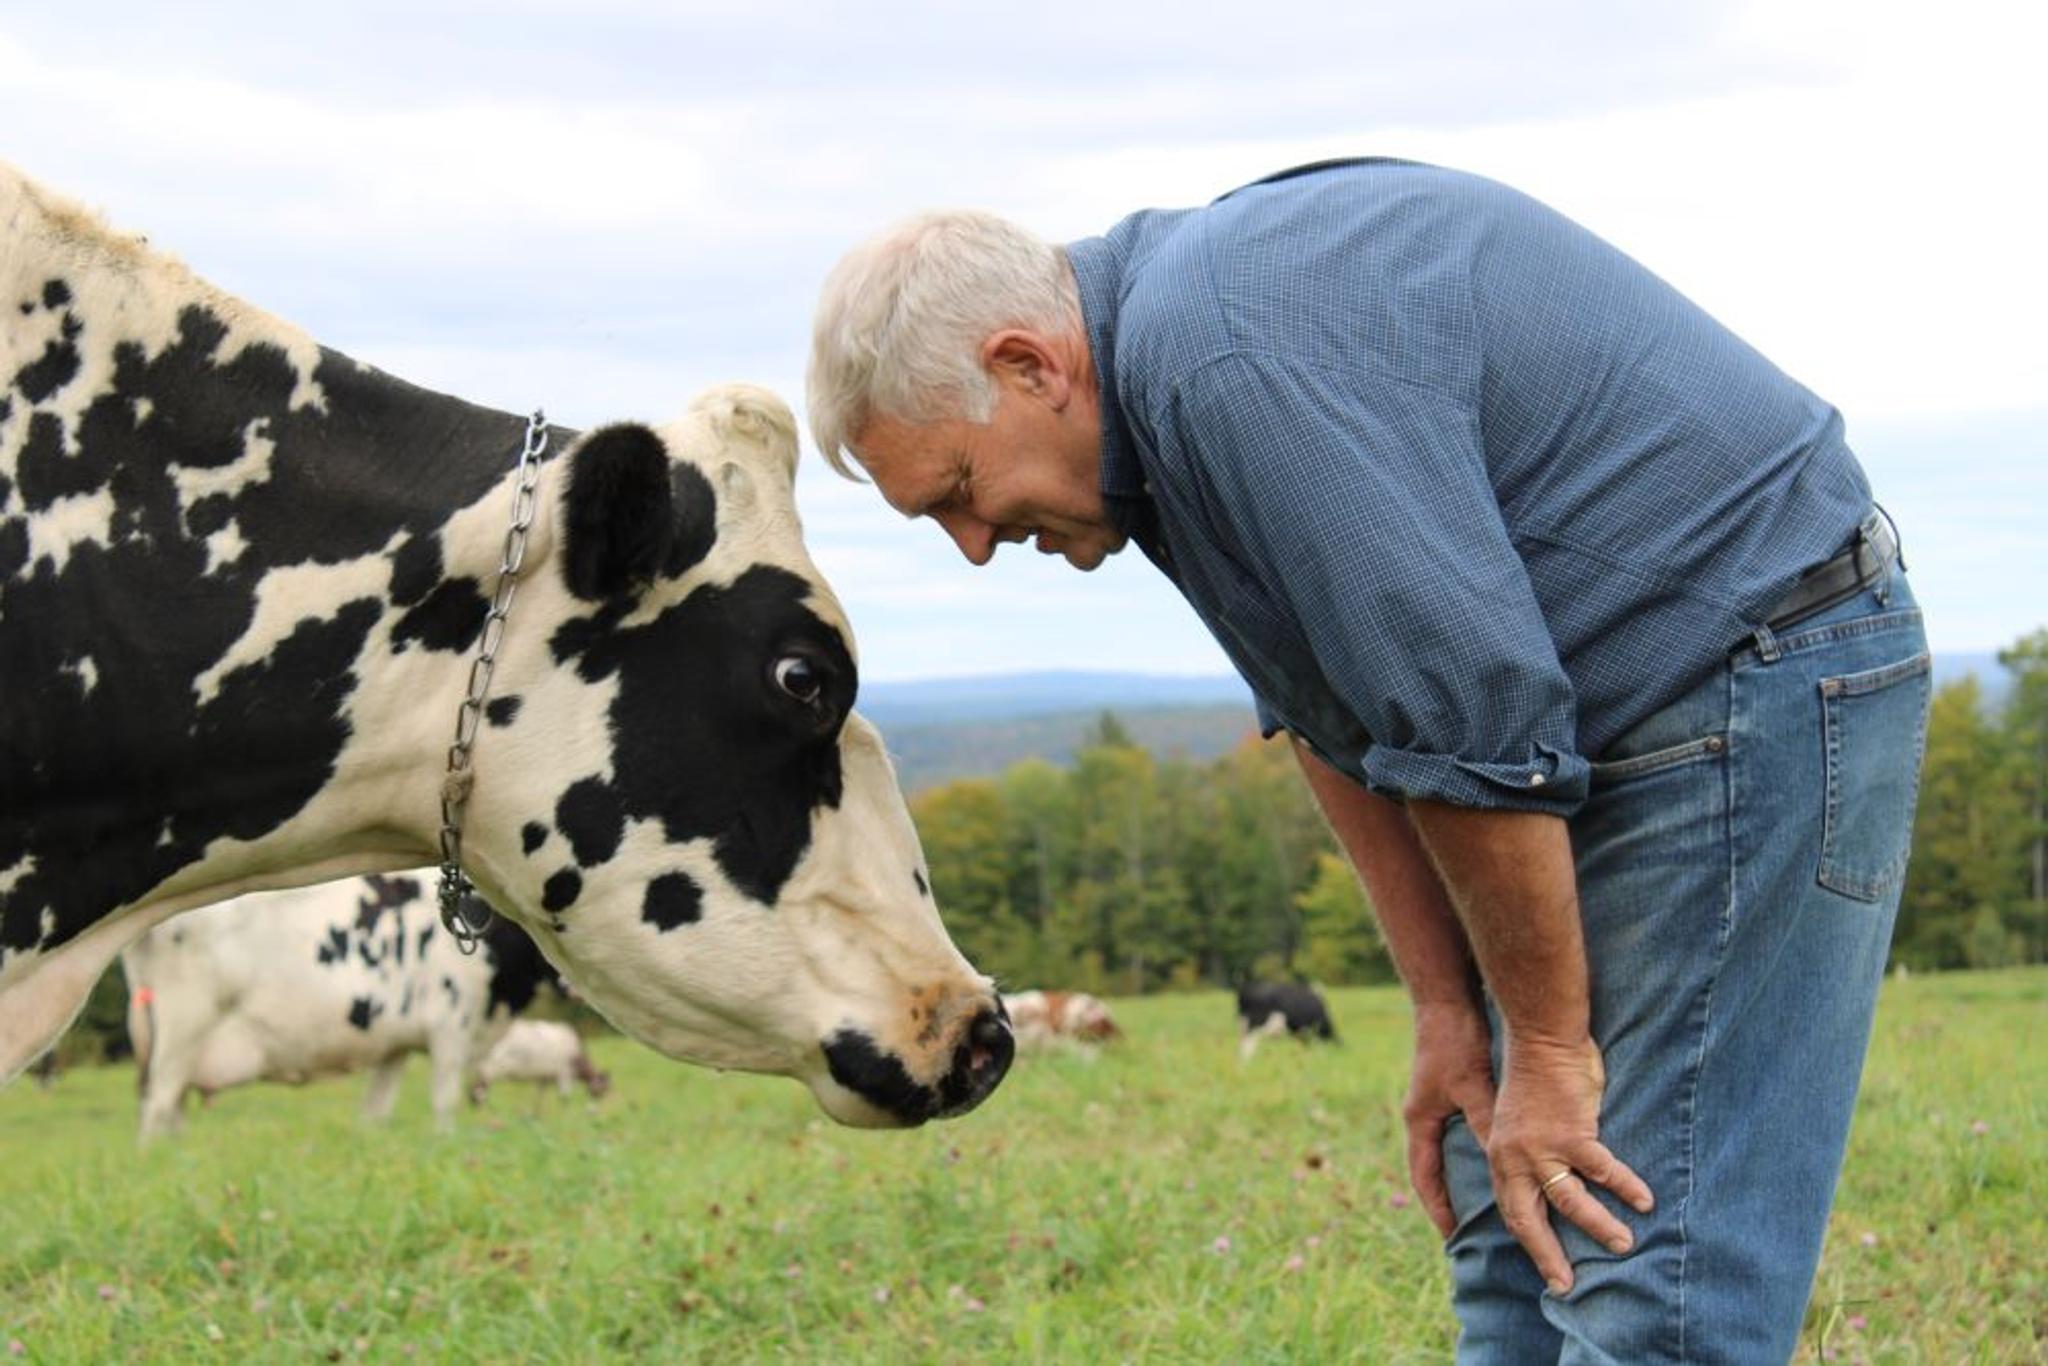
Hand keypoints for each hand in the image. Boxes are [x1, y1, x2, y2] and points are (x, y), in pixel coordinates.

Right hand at [1402, 1000, 1497, 1238]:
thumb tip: (1505, 1163)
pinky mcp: (1446, 1092)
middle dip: (1447, 1198)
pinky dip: (1467, 1152)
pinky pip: (1454, 1133)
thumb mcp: (1474, 1087)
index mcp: (1420, 1121)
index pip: (1424, 1177)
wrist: (1446, 1002)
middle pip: (1431, 1168)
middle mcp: (1422, 1117)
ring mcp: (1432, 1104)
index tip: (1452, 1234)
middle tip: (1466, 1227)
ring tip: (1480, 1202)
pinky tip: (1490, 1160)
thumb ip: (1486, 1124)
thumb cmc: (1456, 1043)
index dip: (1437, 1207)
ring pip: (1444, 1152)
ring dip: (1457, 1175)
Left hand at [1487, 1033, 1653, 1294]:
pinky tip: (1644, 1201)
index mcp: (1500, 1155)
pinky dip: (1625, 1187)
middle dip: (1547, 1255)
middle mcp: (1514, 1157)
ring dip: (1598, 1227)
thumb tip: (1550, 1181)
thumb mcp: (1517, 1121)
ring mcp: (1541, 1147)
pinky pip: (1603, 1170)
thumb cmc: (1536, 1076)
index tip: (1544, 1266)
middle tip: (1565, 1284)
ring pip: (1570, 1202)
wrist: (1541, 1037)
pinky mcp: (1571, 1132)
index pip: (1511, 1209)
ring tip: (1623, 1245)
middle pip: (1529, 1218)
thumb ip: (1528, 1152)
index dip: (1528, 1239)